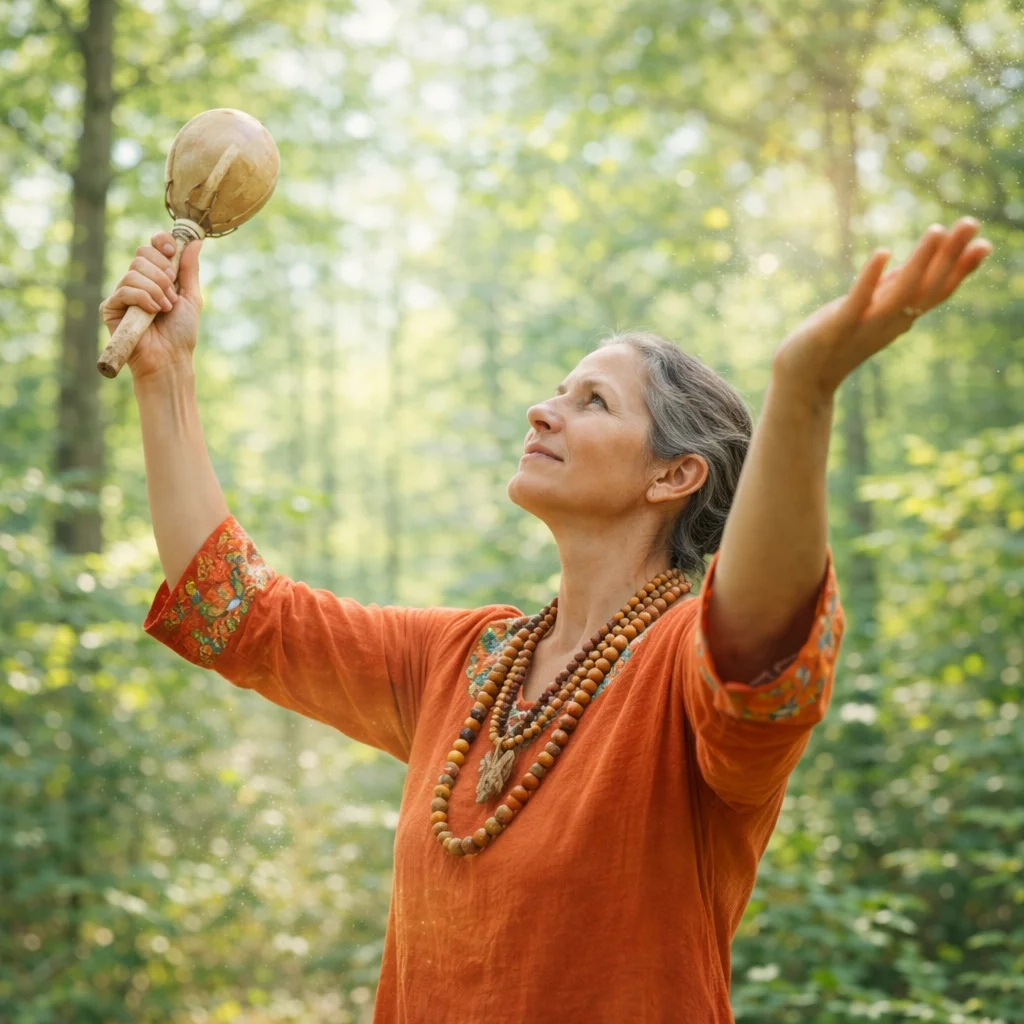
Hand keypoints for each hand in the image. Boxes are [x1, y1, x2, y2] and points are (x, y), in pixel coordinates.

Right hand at [99, 231, 202, 382]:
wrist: (171, 358)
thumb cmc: (181, 332)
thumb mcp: (190, 297)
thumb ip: (189, 269)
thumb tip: (196, 242)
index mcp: (155, 276)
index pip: (151, 246)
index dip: (161, 243)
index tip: (172, 253)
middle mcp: (137, 281)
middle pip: (142, 254)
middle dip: (162, 273)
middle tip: (172, 295)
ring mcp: (122, 294)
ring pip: (134, 271)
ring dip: (156, 290)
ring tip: (166, 309)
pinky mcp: (110, 307)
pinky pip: (125, 289)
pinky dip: (143, 298)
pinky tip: (153, 312)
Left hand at [771, 217, 993, 401]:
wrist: (802, 379)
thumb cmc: (835, 342)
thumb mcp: (870, 310)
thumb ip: (892, 287)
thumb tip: (923, 260)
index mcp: (899, 318)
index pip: (937, 291)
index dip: (961, 269)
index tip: (986, 243)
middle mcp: (889, 322)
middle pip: (927, 287)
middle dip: (951, 256)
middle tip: (972, 223)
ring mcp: (865, 325)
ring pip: (900, 292)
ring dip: (920, 261)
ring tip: (937, 229)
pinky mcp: (837, 326)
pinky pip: (858, 300)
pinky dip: (871, 278)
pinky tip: (884, 252)